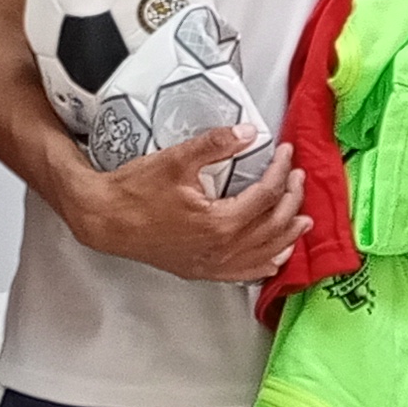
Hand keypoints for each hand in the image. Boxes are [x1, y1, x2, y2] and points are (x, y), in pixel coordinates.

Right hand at [71, 129, 310, 282]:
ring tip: (302, 221)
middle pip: (272, 226)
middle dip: (291, 201)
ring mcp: (212, 265)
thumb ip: (215, 145)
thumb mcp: (176, 160)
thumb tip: (248, 132)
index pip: (266, 196)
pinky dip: (265, 264)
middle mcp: (221, 250)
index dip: (282, 172)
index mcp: (220, 222)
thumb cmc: (136, 191)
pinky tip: (275, 258)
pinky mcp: (201, 271)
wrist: (105, 220)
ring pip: (264, 255)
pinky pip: (243, 274)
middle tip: (298, 179)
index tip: (287, 154)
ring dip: (287, 237)